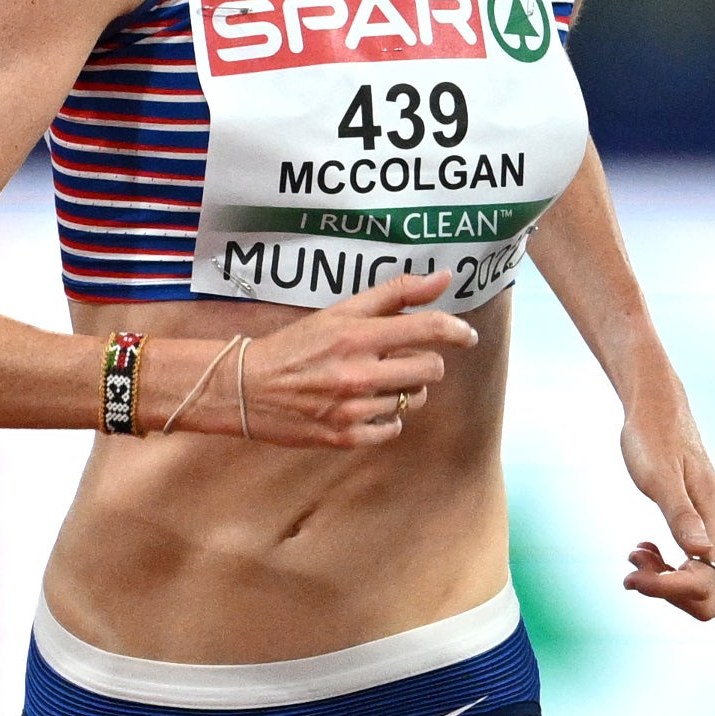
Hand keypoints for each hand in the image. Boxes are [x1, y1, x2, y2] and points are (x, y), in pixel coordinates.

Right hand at [232, 268, 477, 446]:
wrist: (247, 388)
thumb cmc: (296, 346)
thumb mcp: (340, 311)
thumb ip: (395, 294)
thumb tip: (445, 278)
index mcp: (357, 336)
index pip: (429, 329)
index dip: (457, 331)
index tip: (467, 336)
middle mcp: (359, 373)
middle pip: (431, 369)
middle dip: (424, 362)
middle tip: (400, 359)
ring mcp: (353, 409)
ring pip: (413, 400)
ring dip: (402, 389)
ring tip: (371, 381)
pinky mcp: (345, 437)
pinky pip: (393, 429)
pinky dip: (386, 418)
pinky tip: (364, 405)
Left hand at [616, 385, 714, 620]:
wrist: (659, 411)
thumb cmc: (654, 438)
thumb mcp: (659, 477)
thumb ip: (680, 515)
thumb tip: (700, 554)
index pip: (704, 584)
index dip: (667, 590)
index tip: (630, 575)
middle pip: (709, 598)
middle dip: (668, 592)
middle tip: (633, 566)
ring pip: (700, 589)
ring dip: (664, 583)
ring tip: (635, 554)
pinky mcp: (706, 532)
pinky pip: (693, 572)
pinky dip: (666, 572)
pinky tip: (644, 549)